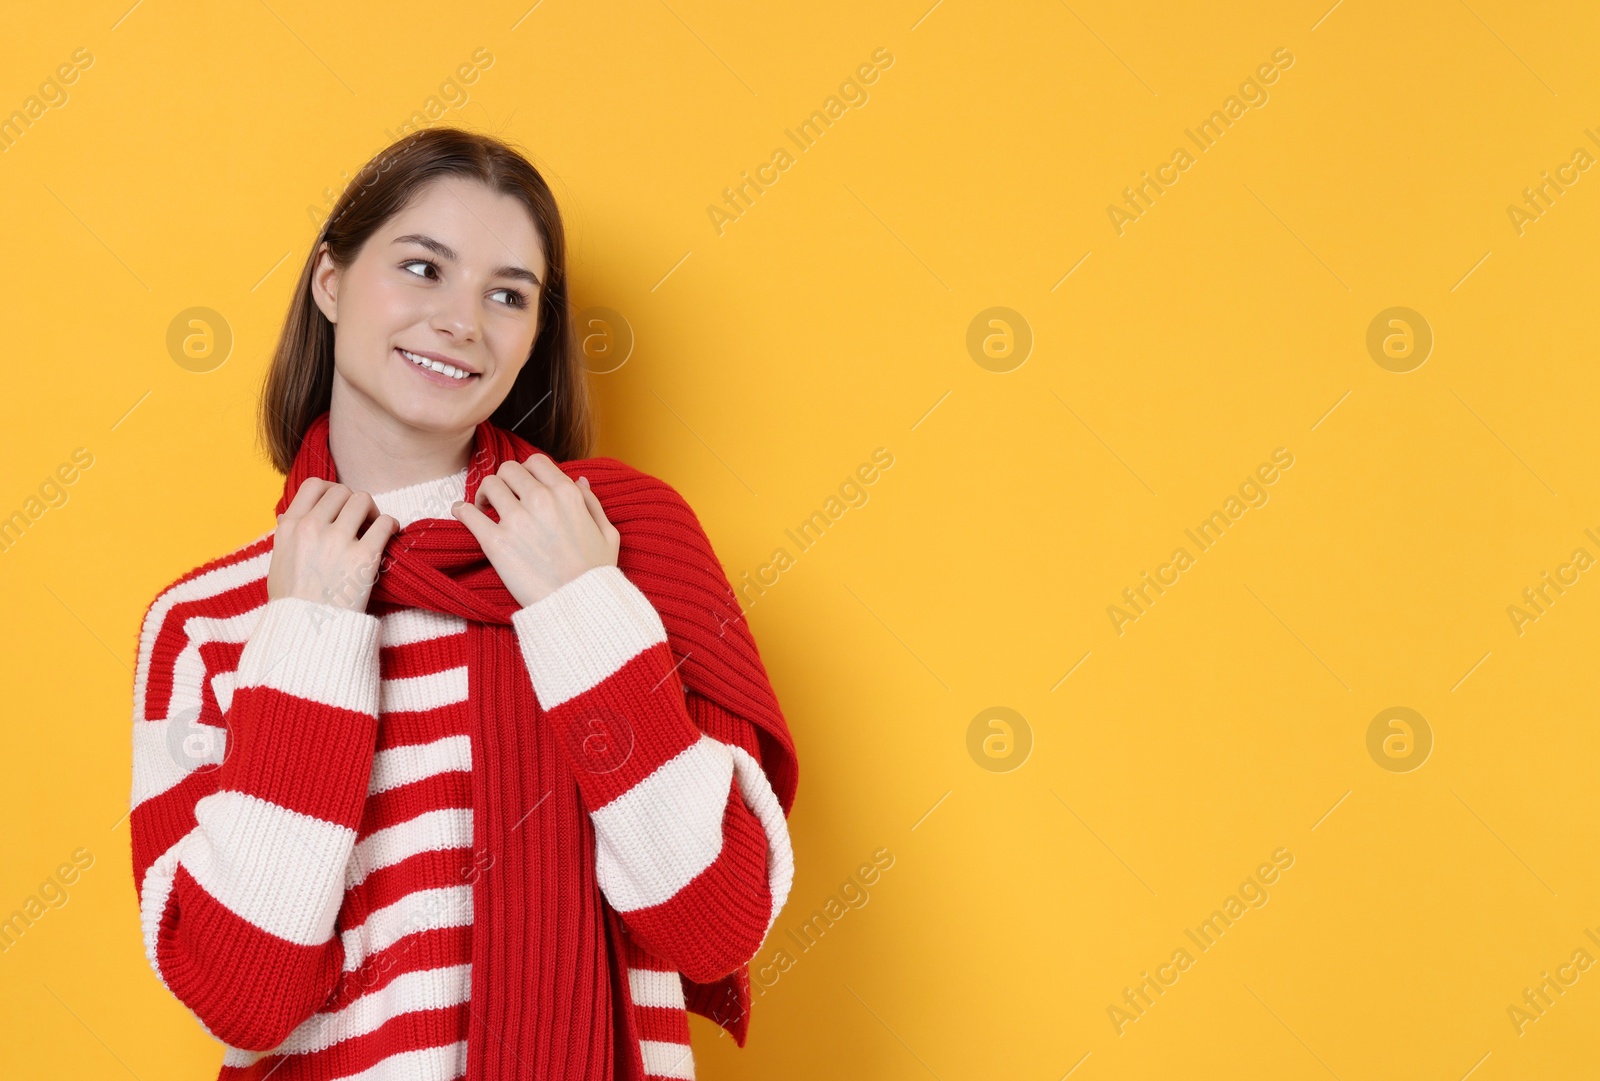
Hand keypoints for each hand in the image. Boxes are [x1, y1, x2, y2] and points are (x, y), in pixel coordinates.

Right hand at [268, 478, 398, 610]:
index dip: (330, 491)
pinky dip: (391, 525)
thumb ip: (286, 536)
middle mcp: (312, 527)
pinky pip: (384, 523)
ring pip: (363, 500)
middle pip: (342, 491)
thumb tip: (288, 516)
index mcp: (289, 526)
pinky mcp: (363, 556)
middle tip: (359, 520)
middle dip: (352, 503)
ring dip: (372, 511)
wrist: (306, 631)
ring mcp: (338, 540)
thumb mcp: (277, 563)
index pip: (314, 485)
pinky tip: (390, 534)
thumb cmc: (292, 602)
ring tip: (373, 527)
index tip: (338, 505)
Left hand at [450, 454, 619, 607]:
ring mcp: (516, 520)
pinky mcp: (495, 542)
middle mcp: (541, 500)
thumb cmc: (596, 574)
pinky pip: (468, 513)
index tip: (524, 485)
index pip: (536, 462)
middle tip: (502, 496)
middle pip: (509, 469)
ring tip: (484, 507)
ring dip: (484, 493)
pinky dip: (461, 510)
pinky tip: (462, 513)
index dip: (528, 471)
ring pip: (488, 485)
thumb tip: (579, 480)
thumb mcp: (608, 534)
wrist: (578, 608)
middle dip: (505, 480)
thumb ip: (592, 503)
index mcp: (567, 494)